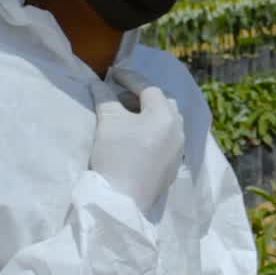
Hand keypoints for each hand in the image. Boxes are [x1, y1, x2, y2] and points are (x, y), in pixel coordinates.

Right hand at [87, 68, 184, 212]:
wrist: (121, 200)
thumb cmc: (116, 155)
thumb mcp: (108, 121)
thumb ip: (104, 97)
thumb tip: (98, 83)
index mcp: (165, 115)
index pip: (148, 88)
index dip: (129, 78)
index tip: (112, 73)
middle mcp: (178, 130)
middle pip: (163, 103)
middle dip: (142, 95)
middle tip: (121, 95)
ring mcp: (178, 150)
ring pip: (167, 122)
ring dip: (148, 114)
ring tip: (126, 115)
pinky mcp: (172, 167)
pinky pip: (166, 140)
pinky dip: (153, 132)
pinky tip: (135, 137)